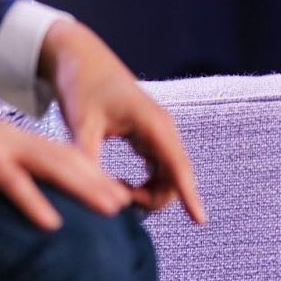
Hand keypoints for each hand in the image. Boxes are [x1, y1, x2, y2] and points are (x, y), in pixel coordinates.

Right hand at [0, 96, 132, 229]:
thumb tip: (7, 177)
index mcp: (15, 140)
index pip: (61, 156)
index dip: (89, 172)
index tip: (113, 191)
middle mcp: (15, 141)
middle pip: (67, 161)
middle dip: (98, 181)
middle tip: (126, 202)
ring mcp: (0, 148)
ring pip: (52, 168)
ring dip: (84, 188)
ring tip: (110, 208)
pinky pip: (12, 182)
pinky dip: (34, 202)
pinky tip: (52, 222)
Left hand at [40, 19, 205, 223]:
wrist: (80, 59)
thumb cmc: (81, 86)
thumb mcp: (80, 122)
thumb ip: (87, 158)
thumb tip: (94, 194)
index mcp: (152, 123)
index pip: (177, 166)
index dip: (189, 194)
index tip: (200, 221)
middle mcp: (162, 129)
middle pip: (174, 178)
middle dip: (152, 199)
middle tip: (111, 199)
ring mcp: (158, 132)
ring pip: (167, 176)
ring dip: (147, 193)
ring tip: (110, 192)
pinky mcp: (149, 136)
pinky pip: (158, 169)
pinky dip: (143, 184)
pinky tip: (117, 185)